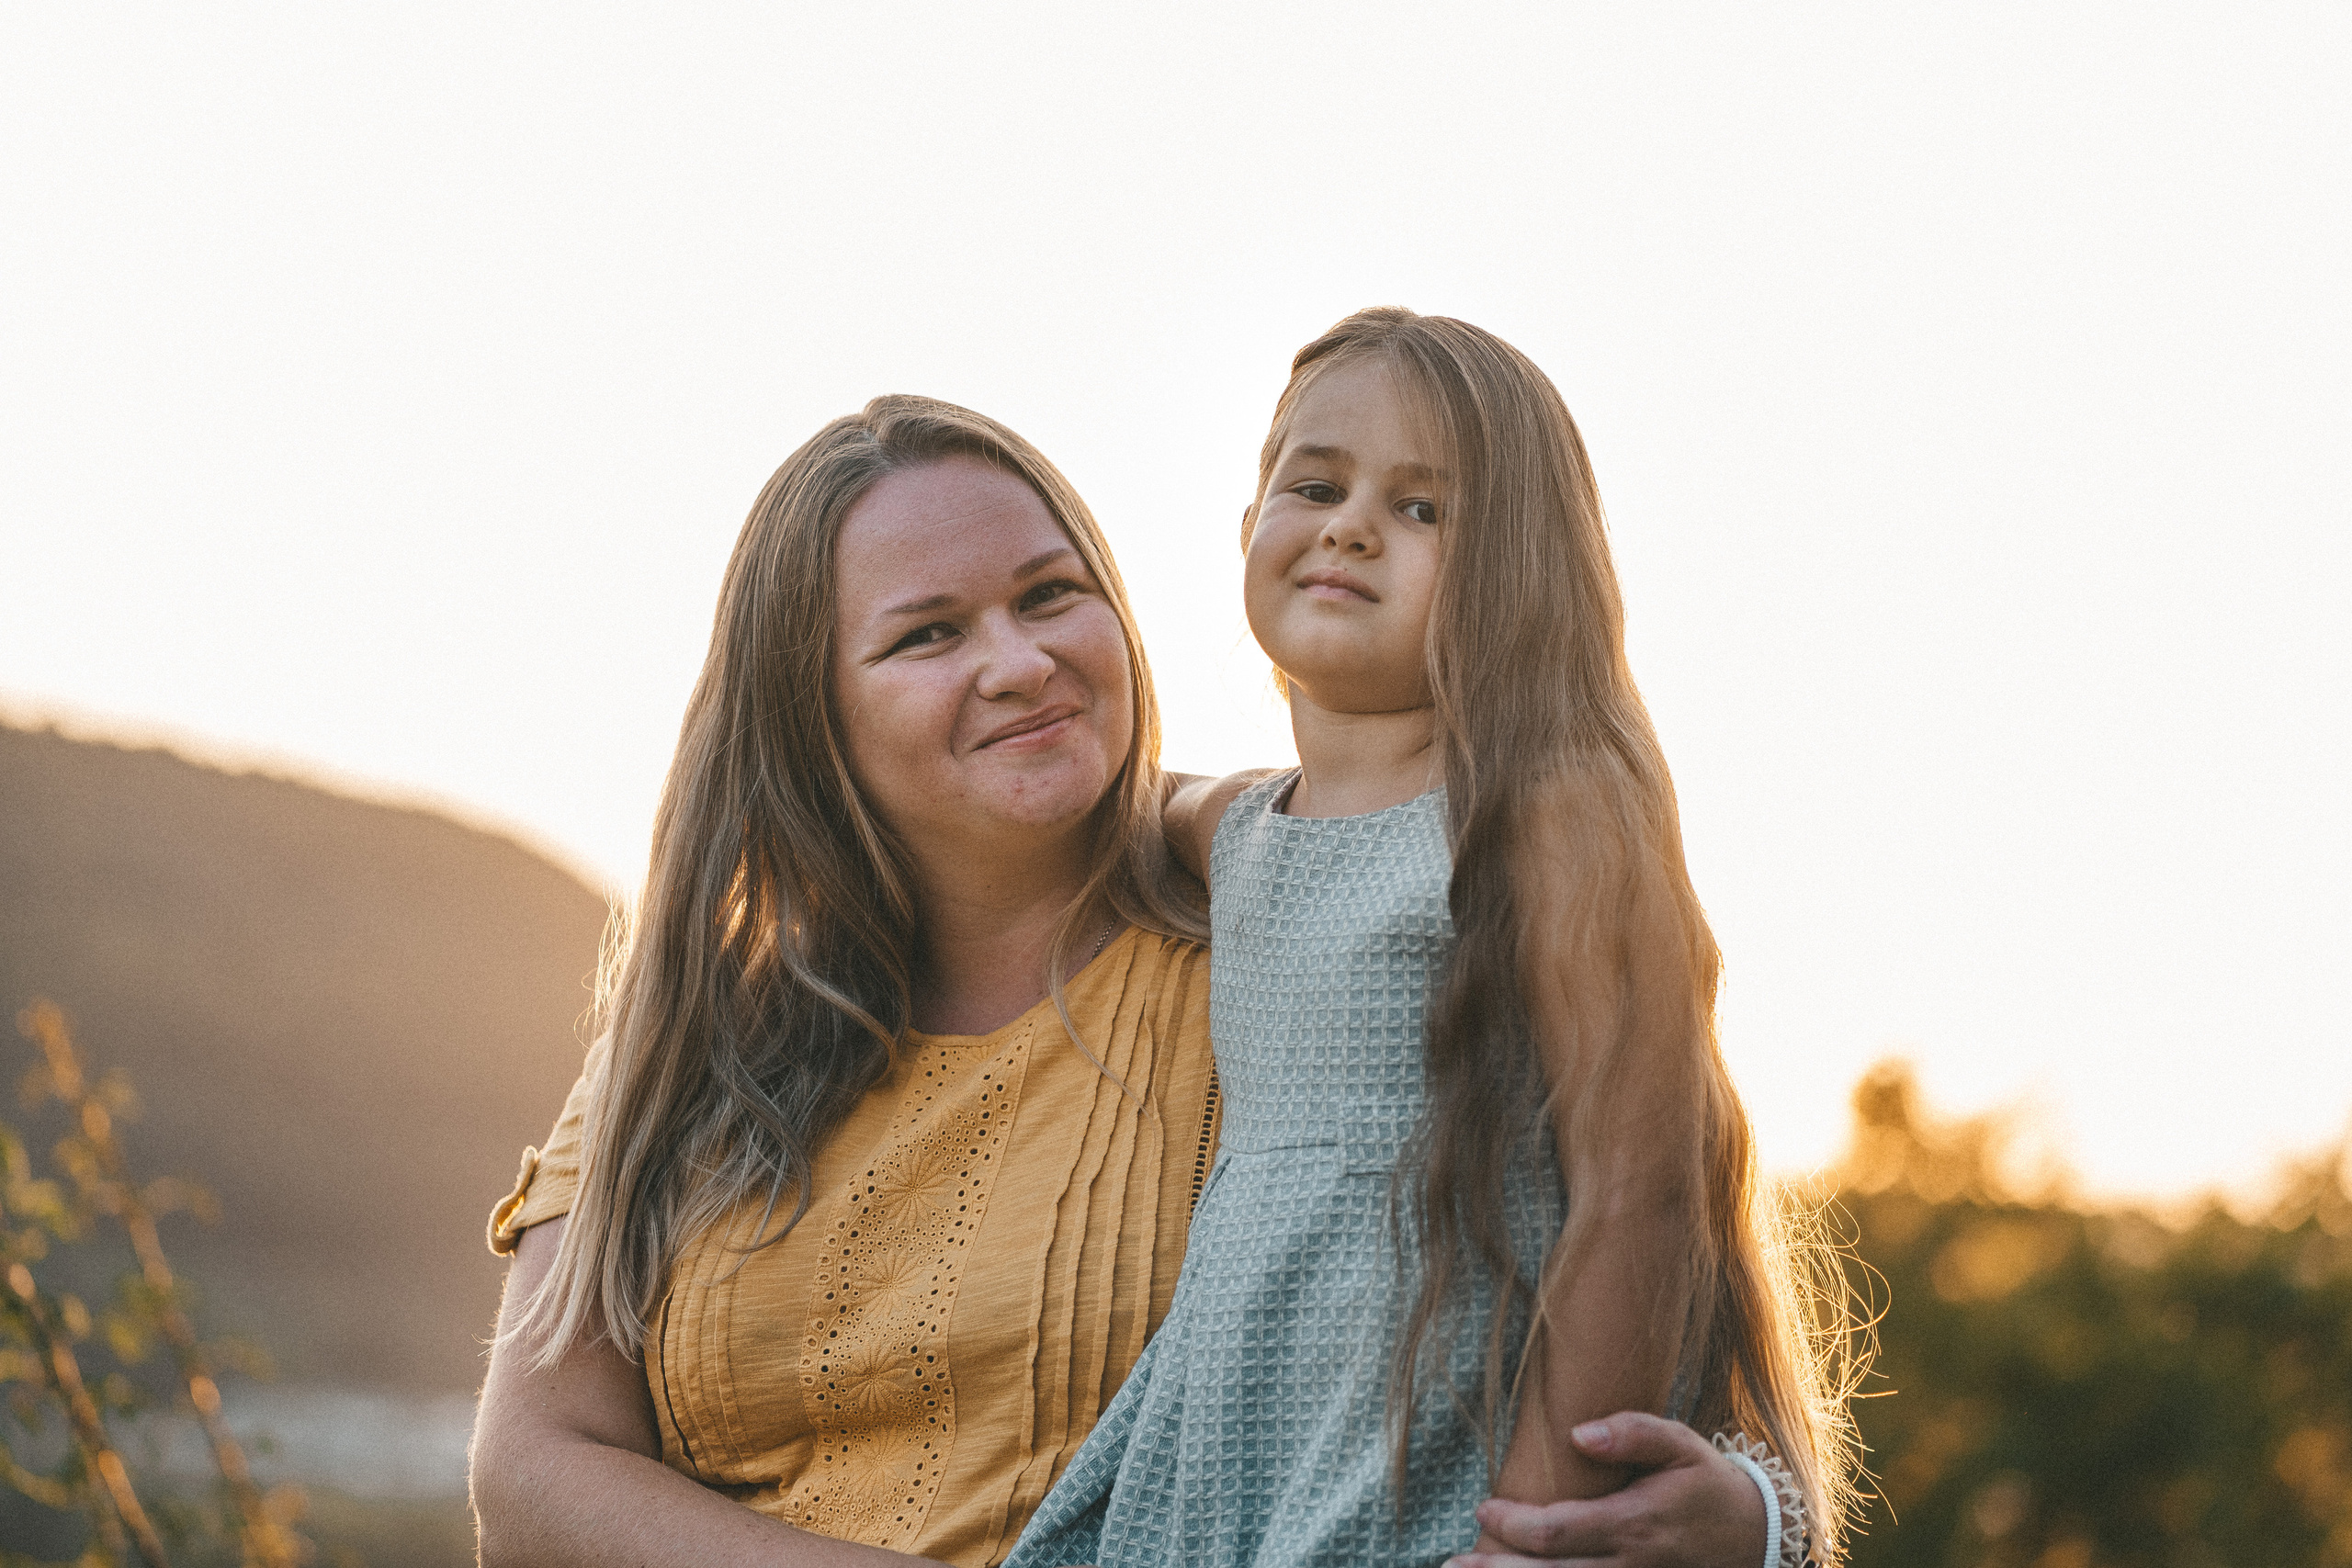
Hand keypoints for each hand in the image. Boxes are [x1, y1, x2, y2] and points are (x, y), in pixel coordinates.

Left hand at [1447, 1412, 1767, 1567]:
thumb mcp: (1682, 1444)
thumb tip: (1577, 1434)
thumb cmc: (1706, 1483)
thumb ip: (1633, 1432)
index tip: (1483, 1509)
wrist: (1757, 1535)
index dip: (1512, 1525)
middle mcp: (1629, 1566)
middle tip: (1453, 1564)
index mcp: (1633, 1523)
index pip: (1557, 1532)